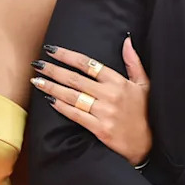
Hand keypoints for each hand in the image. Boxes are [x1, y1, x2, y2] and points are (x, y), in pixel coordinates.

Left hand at [31, 36, 150, 165]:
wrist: (148, 144)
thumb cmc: (145, 112)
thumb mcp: (144, 84)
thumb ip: (133, 61)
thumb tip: (127, 40)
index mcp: (118, 82)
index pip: (88, 64)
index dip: (68, 55)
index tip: (52, 50)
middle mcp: (110, 95)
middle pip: (75, 79)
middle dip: (53, 70)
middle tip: (37, 64)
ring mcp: (104, 112)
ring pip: (72, 96)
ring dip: (52, 87)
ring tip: (36, 80)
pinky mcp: (100, 129)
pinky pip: (76, 115)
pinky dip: (61, 107)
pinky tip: (49, 100)